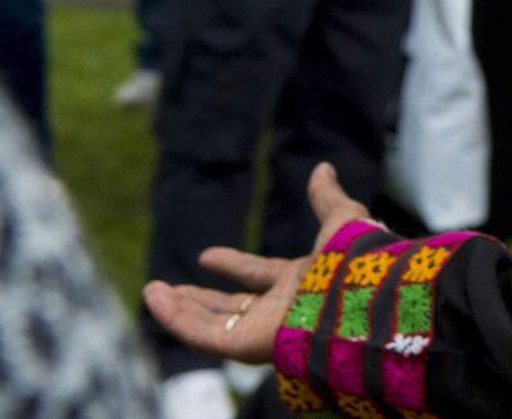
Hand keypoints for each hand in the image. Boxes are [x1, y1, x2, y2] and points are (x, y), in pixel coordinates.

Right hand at [143, 161, 370, 365]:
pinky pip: (203, 337)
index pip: (258, 276)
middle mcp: (280, 309)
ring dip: (179, 309)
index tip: (205, 255)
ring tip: (150, 292)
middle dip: (197, 299)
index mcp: (301, 282)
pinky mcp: (245, 346)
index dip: (232, 265)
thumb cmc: (356, 260)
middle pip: (229, 308)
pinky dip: (176, 320)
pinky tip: (154, 300)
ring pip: (211, 324)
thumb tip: (324, 167)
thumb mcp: (342, 219)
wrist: (361, 295)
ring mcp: (262, 330)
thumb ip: (328, 198)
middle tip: (164, 287)